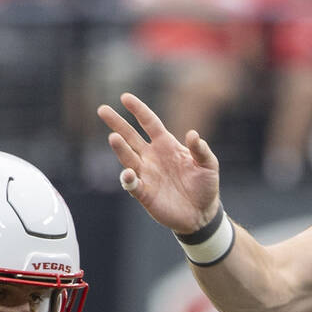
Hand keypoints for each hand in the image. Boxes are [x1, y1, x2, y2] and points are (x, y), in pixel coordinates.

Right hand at [97, 92, 221, 232]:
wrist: (202, 213)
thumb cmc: (205, 185)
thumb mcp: (209, 165)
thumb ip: (201, 149)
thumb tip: (192, 134)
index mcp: (166, 145)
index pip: (149, 123)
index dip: (138, 110)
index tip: (125, 97)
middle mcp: (152, 157)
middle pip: (131, 137)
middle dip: (117, 124)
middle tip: (102, 109)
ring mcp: (146, 174)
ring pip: (128, 158)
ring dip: (120, 148)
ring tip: (113, 138)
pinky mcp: (145, 193)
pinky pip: (132, 185)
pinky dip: (128, 179)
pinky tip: (129, 174)